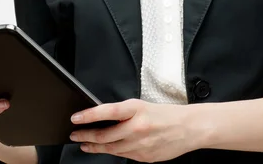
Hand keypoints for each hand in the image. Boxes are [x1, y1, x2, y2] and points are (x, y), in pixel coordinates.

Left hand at [69, 98, 196, 161]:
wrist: (188, 128)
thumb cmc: (165, 114)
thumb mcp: (142, 106)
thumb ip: (123, 113)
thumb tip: (102, 119)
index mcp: (136, 109)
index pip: (106, 112)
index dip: (88, 116)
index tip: (76, 118)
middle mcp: (136, 127)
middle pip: (105, 135)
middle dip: (86, 136)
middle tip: (75, 135)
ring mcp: (140, 144)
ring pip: (111, 148)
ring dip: (95, 147)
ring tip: (84, 144)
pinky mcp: (144, 157)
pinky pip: (123, 155)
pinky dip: (112, 152)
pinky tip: (106, 150)